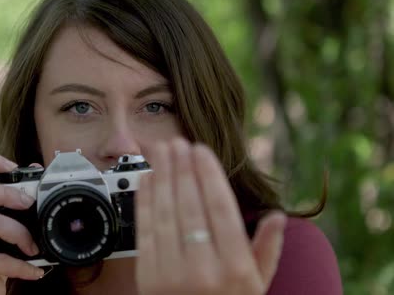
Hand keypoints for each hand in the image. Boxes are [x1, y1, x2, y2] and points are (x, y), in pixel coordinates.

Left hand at [135, 139, 286, 294]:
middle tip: (177, 143)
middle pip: (190, 206)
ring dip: (162, 178)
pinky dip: (145, 202)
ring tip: (161, 152)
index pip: (220, 210)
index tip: (201, 151)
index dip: (208, 176)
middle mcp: (204, 269)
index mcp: (236, 267)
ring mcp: (172, 273)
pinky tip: (146, 180)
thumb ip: (268, 250)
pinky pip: (145, 231)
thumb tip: (278, 216)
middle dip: (182, 170)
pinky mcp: (148, 275)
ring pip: (165, 214)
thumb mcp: (258, 285)